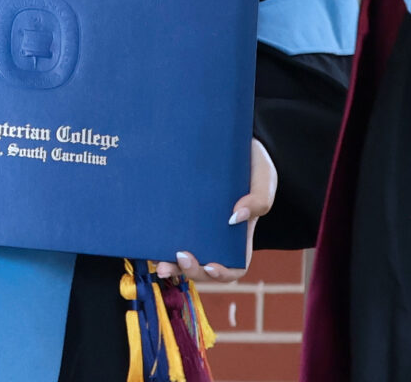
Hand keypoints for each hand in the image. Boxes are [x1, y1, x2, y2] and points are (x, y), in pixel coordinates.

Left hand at [154, 137, 274, 283]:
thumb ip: (259, 199)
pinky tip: (146, 236)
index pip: (234, 266)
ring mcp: (193, 224)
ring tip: (157, 261)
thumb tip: (236, 218)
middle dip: (188, 271)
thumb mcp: (264, 178)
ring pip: (180, 254)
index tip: (210, 266)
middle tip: (174, 262)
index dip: (222, 274)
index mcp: (238, 235)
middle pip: (202, 266)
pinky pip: (166, 229)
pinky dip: (157, 237)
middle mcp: (214, 235)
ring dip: (169, 263)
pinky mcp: (176, 210)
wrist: (229, 136)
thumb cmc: (251, 162)